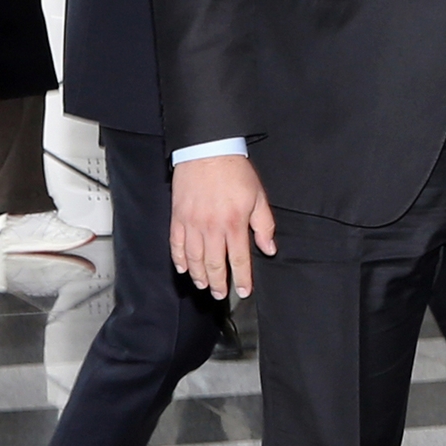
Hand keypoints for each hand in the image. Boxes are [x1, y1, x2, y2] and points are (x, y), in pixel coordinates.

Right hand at [171, 154, 274, 298]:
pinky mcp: (178, 217)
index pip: (239, 259)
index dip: (242, 279)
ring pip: (194, 259)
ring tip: (204, 285)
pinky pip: (176, 244)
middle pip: (215, 265)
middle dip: (219, 284)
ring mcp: (192, 224)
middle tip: (220, 294)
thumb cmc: (234, 171)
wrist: (207, 151)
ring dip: (199, 276)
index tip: (243, 291)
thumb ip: (264, 225)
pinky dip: (179, 259)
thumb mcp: (258, 197)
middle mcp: (212, 228)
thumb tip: (268, 248)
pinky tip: (184, 268)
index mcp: (234, 224)